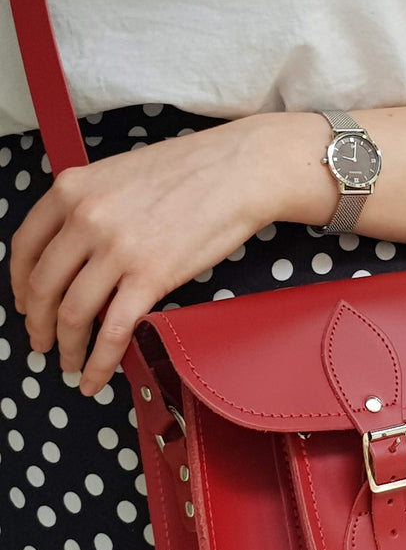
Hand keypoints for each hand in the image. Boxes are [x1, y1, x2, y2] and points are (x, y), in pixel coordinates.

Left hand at [9, 117, 279, 395]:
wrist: (240, 171)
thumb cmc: (193, 171)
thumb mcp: (122, 177)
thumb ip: (93, 210)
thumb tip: (85, 254)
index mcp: (72, 189)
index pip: (25, 247)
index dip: (20, 285)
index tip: (26, 305)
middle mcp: (85, 218)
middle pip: (43, 286)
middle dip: (38, 325)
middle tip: (42, 344)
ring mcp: (116, 249)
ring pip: (73, 313)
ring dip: (66, 348)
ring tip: (68, 365)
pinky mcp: (150, 276)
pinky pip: (113, 330)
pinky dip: (98, 362)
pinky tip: (94, 378)